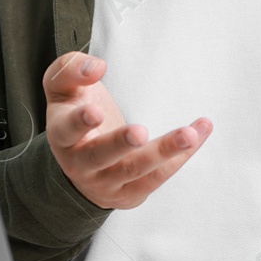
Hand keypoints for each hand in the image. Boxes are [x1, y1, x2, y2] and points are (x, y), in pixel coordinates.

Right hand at [42, 51, 212, 209]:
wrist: (80, 166)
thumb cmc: (74, 115)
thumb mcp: (62, 89)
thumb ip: (71, 70)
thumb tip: (97, 67)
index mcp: (62, 136)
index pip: (66, 130)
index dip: (79, 122)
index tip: (95, 112)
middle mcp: (81, 164)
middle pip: (100, 156)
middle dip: (120, 144)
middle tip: (140, 132)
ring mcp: (107, 182)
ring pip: (135, 169)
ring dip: (164, 151)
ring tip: (188, 134)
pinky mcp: (131, 193)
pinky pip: (158, 176)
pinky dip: (180, 156)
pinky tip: (198, 134)